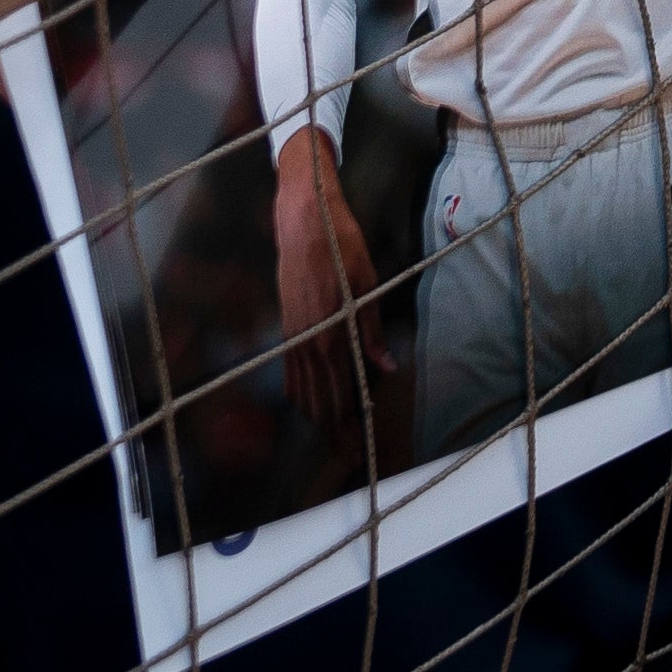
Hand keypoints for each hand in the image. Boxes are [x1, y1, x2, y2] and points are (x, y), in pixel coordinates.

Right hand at [271, 130, 390, 481]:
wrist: (301, 219)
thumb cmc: (340, 244)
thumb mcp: (366, 283)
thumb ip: (371, 329)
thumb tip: (385, 369)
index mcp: (332, 331)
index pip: (342, 390)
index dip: (351, 420)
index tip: (360, 443)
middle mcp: (309, 339)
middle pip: (320, 398)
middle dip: (334, 428)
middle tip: (347, 452)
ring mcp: (294, 334)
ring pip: (301, 388)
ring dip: (316, 415)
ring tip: (331, 436)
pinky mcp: (287, 326)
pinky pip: (291, 370)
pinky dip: (300, 393)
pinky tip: (308, 403)